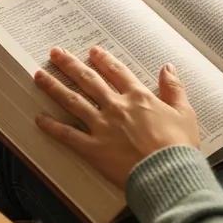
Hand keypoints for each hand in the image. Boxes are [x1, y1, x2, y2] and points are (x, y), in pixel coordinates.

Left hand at [34, 46, 200, 189]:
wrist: (168, 172)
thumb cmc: (179, 146)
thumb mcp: (184, 112)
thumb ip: (174, 88)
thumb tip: (168, 67)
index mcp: (138, 97)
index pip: (117, 72)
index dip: (103, 59)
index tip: (92, 51)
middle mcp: (116, 106)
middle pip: (88, 81)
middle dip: (70, 65)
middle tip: (55, 53)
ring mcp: (102, 126)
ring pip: (72, 101)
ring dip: (54, 87)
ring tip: (38, 75)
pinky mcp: (93, 148)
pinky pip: (67, 135)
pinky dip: (52, 127)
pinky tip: (39, 118)